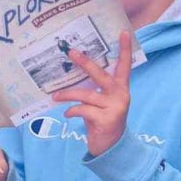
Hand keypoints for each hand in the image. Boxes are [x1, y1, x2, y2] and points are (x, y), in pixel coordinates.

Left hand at [51, 31, 133, 156]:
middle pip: (101, 75)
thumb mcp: (101, 102)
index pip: (125, 66)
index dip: (125, 49)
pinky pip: (83, 110)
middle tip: (71, 52)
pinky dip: (72, 111)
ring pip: (86, 94)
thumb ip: (94, 89)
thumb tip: (70, 77)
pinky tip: (67, 114)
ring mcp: (115, 107)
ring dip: (67, 94)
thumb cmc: (102, 119)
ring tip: (55, 96)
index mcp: (120, 88)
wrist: (111, 147)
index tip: (124, 32)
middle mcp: (120, 95)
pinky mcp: (107, 119)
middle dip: (85, 63)